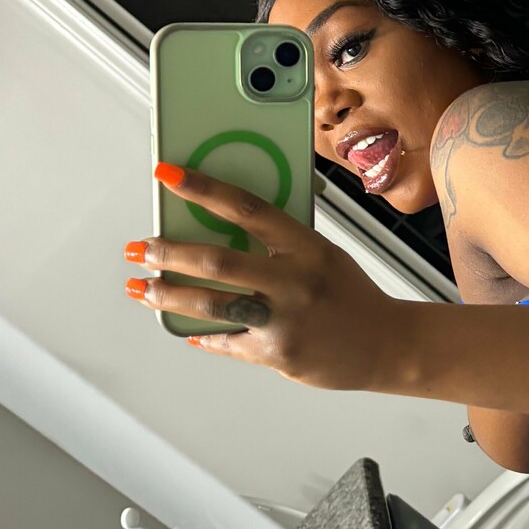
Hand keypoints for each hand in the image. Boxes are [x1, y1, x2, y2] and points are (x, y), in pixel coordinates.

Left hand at [125, 162, 399, 389]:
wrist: (388, 346)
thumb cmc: (352, 295)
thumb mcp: (324, 255)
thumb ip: (281, 243)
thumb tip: (223, 229)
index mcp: (307, 247)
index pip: (248, 208)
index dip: (204, 189)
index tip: (169, 174)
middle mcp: (295, 281)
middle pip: (217, 261)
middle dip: (168, 253)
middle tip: (141, 248)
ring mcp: (285, 320)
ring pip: (212, 304)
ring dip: (168, 295)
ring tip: (143, 288)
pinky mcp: (277, 354)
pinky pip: (226, 341)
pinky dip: (202, 334)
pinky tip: (183, 328)